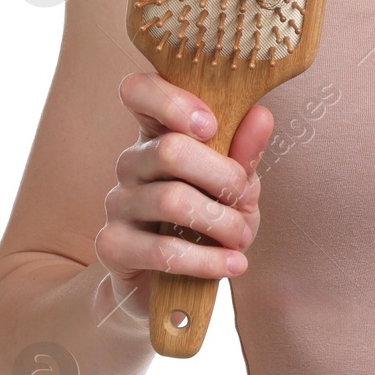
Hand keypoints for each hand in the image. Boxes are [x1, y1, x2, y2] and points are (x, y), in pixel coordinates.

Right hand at [95, 71, 275, 326]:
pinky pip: (162, 250)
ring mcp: (117, 202)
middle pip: (169, 150)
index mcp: (158, 132)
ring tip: (242, 237)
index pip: (138, 91)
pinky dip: (208, 259)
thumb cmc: (208, 220)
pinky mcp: (112, 246)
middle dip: (222, 176)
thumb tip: (261, 115)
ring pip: (171, 199)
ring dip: (221, 222)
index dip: (172, 101)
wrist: (173, 283)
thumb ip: (245, 152)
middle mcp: (131, 162)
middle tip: (244, 196)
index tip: (211, 125)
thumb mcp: (236, 185)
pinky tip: (232, 264)